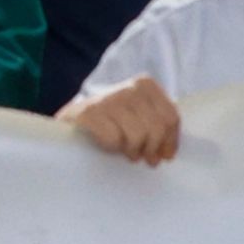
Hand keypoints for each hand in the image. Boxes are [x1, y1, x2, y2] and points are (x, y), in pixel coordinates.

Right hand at [66, 76, 182, 165]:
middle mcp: (128, 88)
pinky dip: (112, 147)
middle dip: (152, 148)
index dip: (170, 140)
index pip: (170, 116)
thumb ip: (158, 124)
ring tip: (129, 154)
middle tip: (146, 159)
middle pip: (156, 127)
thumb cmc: (113, 120)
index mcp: (145, 85)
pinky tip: (108, 145)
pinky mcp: (89, 112)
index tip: (165, 155)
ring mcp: (107, 99)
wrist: (73, 117)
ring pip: (137, 135)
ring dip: (133, 150)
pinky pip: (113, 138)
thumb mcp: (140, 114)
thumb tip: (168, 153)